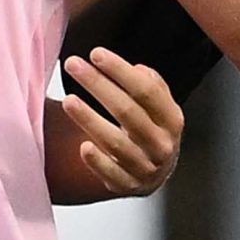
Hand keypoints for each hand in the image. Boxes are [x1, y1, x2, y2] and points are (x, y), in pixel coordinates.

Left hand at [60, 48, 184, 197]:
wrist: (154, 172)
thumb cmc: (149, 129)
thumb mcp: (159, 107)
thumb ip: (151, 86)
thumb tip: (137, 70)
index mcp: (172, 119)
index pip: (147, 91)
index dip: (120, 70)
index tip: (95, 53)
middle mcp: (163, 144)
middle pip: (128, 111)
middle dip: (98, 85)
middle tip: (73, 65)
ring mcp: (146, 168)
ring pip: (116, 143)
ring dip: (90, 120)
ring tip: (67, 100)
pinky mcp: (128, 186)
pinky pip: (111, 174)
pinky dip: (97, 162)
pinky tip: (82, 146)